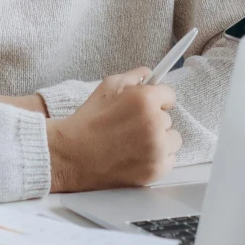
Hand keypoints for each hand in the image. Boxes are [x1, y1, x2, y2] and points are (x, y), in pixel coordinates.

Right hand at [47, 71, 178, 192]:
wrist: (71, 155)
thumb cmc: (88, 121)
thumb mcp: (107, 87)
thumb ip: (133, 77)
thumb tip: (149, 74)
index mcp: (145, 100)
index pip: (169, 95)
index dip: (156, 99)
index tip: (147, 106)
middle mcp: (155, 124)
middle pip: (168, 118)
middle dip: (153, 120)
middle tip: (131, 126)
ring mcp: (157, 150)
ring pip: (172, 140)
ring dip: (159, 140)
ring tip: (135, 143)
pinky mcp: (156, 171)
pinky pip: (170, 160)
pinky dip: (158, 159)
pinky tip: (137, 156)